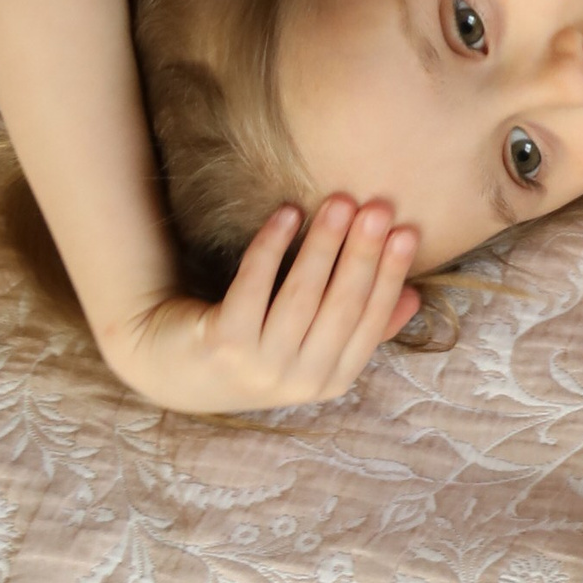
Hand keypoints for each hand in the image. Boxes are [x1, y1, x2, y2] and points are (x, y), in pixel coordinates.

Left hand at [105, 197, 419, 414]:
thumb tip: (413, 298)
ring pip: (301, 295)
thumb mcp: (311, 347)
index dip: (390, 276)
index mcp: (330, 380)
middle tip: (377, 209)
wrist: (168, 366)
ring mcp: (257, 366)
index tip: (406, 233)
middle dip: (363, 253)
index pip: (371, 322)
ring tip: (339, 202)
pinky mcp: (221, 343)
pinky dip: (271, 246)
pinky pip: (253, 285)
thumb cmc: (254, 346)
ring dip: (324, 244)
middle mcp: (297, 381)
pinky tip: (287, 214)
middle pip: (340, 306)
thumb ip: (360, 328)